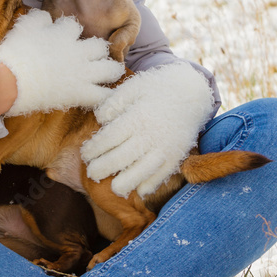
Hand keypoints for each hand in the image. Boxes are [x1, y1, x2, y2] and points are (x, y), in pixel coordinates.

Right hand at [0, 10, 125, 116]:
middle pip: (100, 47)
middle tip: (94, 54)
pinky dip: (106, 96)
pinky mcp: (80, 94)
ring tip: (110, 72)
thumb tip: (47, 17)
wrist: (11, 80)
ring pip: (111, 70)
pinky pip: (102, 96)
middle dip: (98, 49)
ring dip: (112, 70)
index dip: (70, 30)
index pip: (74, 26)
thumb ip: (40, 18)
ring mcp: (82, 73)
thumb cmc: (15, 52)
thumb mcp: (25, 26)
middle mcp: (79, 52)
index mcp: (65, 34)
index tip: (66, 34)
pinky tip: (105, 95)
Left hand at [81, 62, 214, 196]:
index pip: (110, 138)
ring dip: (126, 182)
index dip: (95, 148)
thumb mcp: (133, 87)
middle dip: (103, 168)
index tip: (85, 154)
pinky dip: (151, 184)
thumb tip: (100, 120)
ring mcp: (165, 148)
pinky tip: (139, 189)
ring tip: (114, 188)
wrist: (191, 92)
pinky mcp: (176, 155)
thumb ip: (114, 102)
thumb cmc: (156, 88)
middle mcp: (151, 135)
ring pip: (142, 171)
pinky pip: (162, 174)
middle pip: (122, 158)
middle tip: (91, 174)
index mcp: (137, 117)